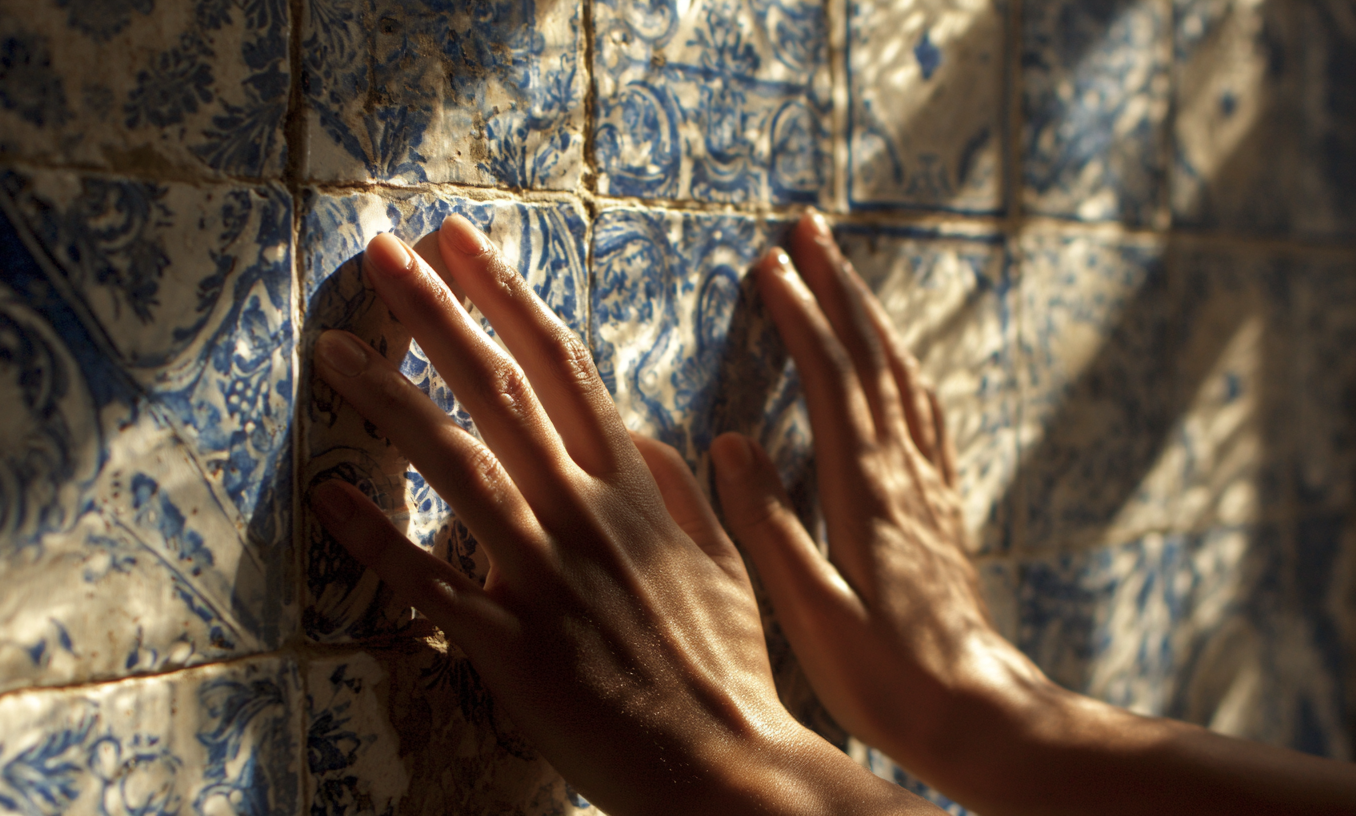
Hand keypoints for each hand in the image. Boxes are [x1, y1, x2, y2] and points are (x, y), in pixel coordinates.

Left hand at [309, 215, 939, 815]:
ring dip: (391, 401)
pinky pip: (432, 584)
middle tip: (384, 250)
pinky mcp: (511, 646)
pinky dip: (378, 540)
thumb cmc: (725, 667)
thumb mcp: (722, 560)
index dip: (506, 297)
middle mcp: (587, 514)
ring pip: (459, 467)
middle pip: (500, 392)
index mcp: (634, 488)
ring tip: (335, 347)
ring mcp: (547, 578)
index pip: (563, 367)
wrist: (728, 770)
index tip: (461, 243)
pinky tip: (328, 497)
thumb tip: (639, 435)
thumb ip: (679, 490)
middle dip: (438, 313)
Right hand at [711, 213, 1355, 815]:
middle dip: (839, 285)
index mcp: (866, 491)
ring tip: (842, 270)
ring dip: (870, 314)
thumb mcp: (813, 613)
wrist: (979, 716)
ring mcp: (930, 486)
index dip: (800, 316)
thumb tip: (731, 443)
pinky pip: (923, 413)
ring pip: (901, 374)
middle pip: (872, 355)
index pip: (830, 378)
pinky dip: (901, 366)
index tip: (767, 264)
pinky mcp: (942, 507)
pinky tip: (894, 360)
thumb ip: (770, 526)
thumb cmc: (887, 677)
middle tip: (810, 227)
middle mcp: (904, 473)